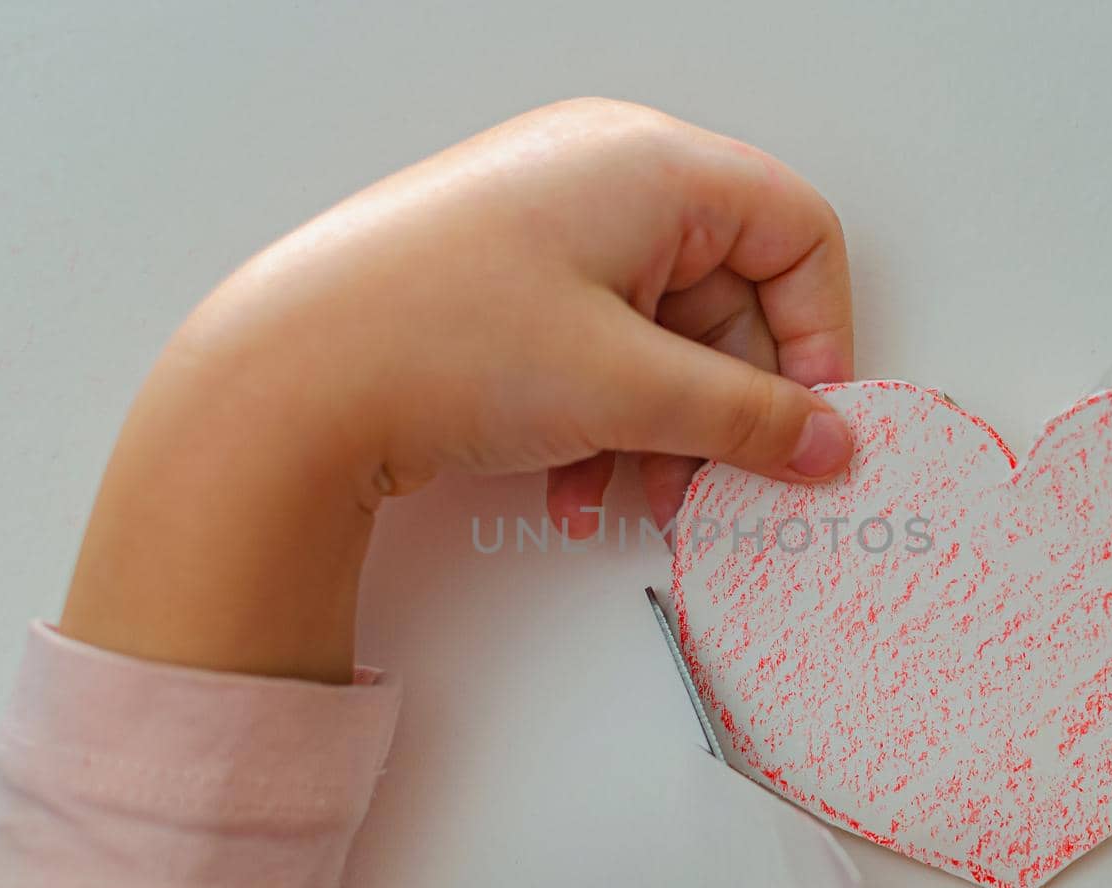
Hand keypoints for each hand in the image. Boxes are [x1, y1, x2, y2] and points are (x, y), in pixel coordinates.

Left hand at [60, 98, 854, 681]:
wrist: (283, 381)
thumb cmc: (441, 341)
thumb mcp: (627, 388)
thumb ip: (749, 419)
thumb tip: (828, 442)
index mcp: (651, 165)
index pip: (795, 230)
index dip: (818, 332)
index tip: (811, 422)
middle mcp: (605, 182)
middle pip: (727, 295)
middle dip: (726, 405)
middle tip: (723, 486)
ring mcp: (553, 234)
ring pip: (661, 338)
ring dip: (663, 431)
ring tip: (638, 498)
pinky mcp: (511, 288)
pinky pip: (598, 352)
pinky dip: (604, 424)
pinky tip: (577, 490)